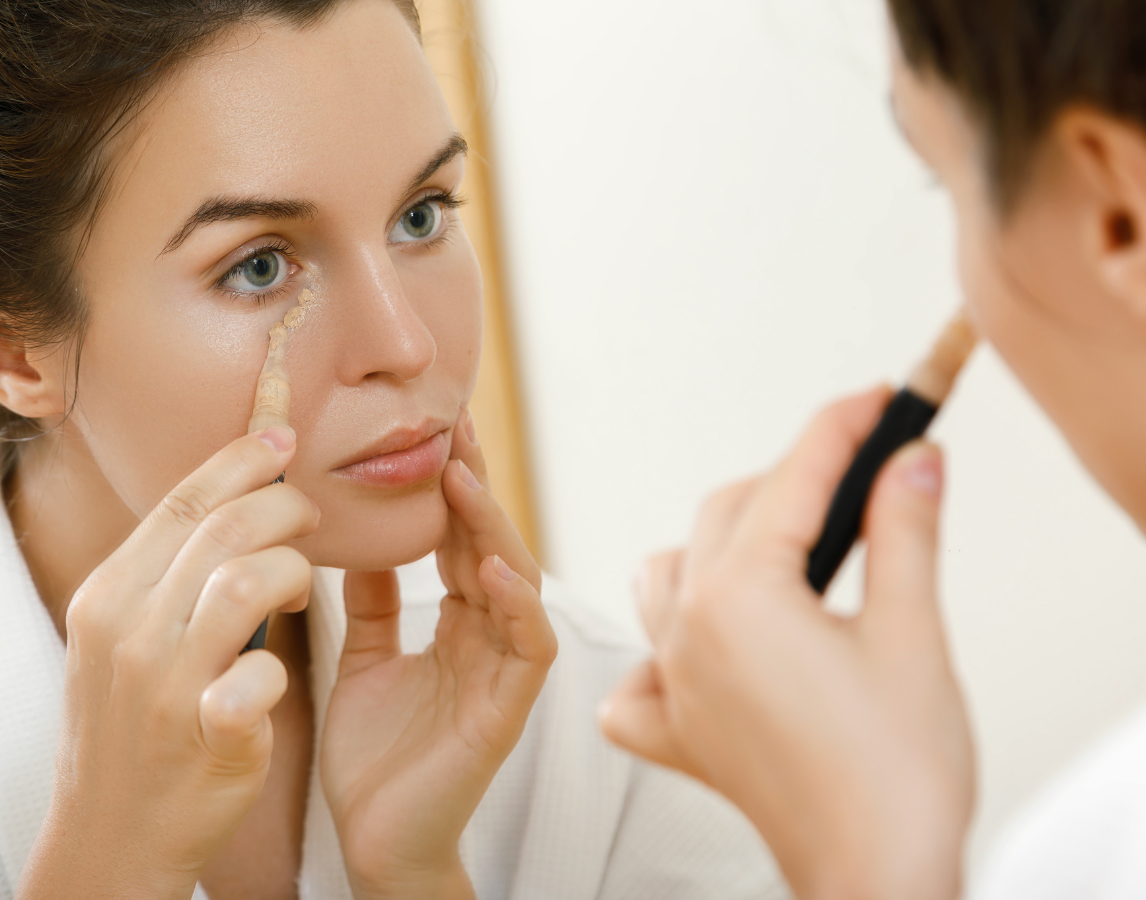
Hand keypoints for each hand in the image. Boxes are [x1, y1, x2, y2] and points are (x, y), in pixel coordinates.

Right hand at [19, 427, 318, 899]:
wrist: (112, 832)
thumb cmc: (135, 722)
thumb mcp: (125, 637)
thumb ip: (169, 573)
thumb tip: (235, 500)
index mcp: (109, 595)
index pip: (182, 500)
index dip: (241, 459)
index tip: (283, 437)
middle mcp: (128, 630)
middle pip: (224, 527)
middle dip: (285, 507)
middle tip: (310, 518)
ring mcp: (163, 684)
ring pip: (246, 580)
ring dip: (293, 573)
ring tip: (302, 589)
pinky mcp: (204, 735)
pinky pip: (261, 672)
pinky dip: (280, 667)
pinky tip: (275, 675)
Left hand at [321, 410, 556, 899]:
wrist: (374, 840)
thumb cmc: (374, 756)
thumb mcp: (364, 659)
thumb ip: (373, 601)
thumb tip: (365, 536)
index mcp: (458, 624)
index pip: (463, 541)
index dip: (453, 488)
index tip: (436, 430)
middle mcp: (488, 638)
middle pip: (493, 546)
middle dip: (476, 486)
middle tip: (455, 425)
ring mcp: (503, 672)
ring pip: (518, 582)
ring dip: (493, 530)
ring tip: (463, 479)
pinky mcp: (507, 709)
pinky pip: (526, 646)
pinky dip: (516, 604)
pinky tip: (493, 568)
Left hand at [600, 389, 974, 899]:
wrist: (876, 877)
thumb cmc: (896, 771)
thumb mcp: (910, 631)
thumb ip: (902, 531)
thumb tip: (911, 461)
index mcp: (739, 598)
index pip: (792, 482)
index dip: (840, 430)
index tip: (876, 401)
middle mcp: (687, 631)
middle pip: (727, 515)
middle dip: (793, 481)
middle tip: (860, 468)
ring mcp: (673, 682)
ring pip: (666, 574)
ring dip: (716, 545)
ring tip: (779, 545)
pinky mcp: (678, 731)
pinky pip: (639, 670)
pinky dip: (660, 644)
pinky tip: (697, 647)